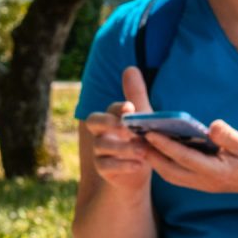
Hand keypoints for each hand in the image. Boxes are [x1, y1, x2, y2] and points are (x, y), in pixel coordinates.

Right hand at [83, 65, 156, 192]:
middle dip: (108, 122)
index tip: (130, 108)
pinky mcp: (102, 167)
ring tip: (143, 151)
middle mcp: (101, 131)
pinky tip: (139, 165)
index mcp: (112, 116)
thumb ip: (137, 96)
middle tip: (128, 128)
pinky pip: (105, 165)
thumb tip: (130, 68)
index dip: (118, 108)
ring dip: (122, 147)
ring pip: (101, 145)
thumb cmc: (142, 138)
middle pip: (93, 121)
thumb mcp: (144, 119)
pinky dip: (122, 165)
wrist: (140, 169)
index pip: (111, 108)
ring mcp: (99, 149)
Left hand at [141, 116, 237, 198]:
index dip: (165, 145)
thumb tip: (211, 126)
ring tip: (141, 144)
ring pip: (172, 176)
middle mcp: (206, 181)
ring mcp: (204, 185)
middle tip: (135, 139)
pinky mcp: (204, 183)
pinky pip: (179, 176)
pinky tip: (159, 151)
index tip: (149, 132)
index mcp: (216, 172)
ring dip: (156, 161)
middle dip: (151, 155)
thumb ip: (228, 136)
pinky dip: (166, 164)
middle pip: (170, 171)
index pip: (183, 157)